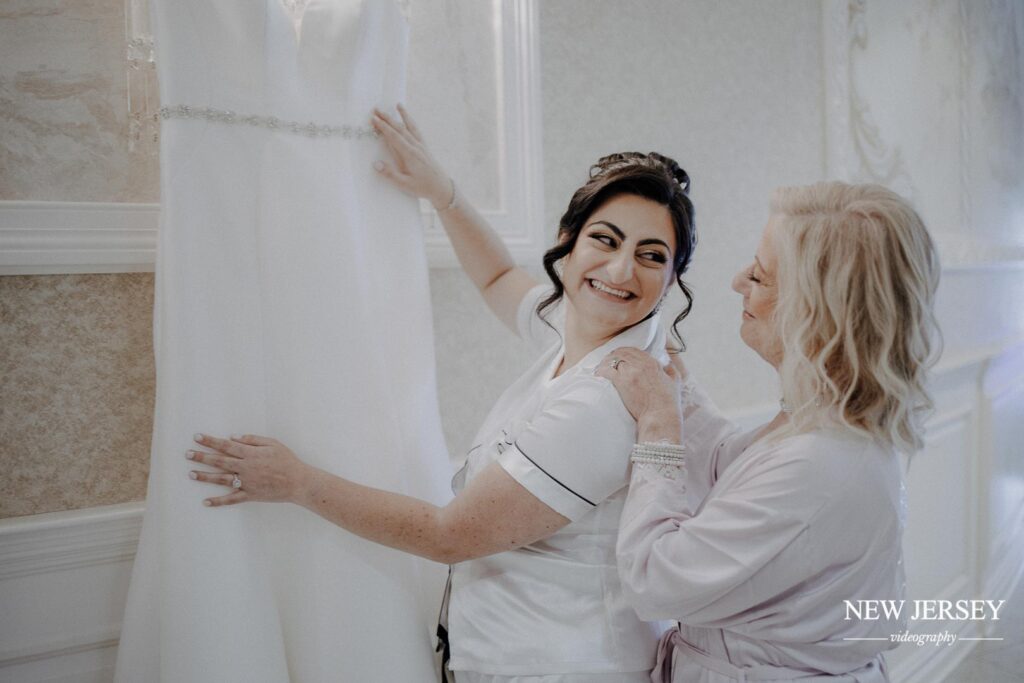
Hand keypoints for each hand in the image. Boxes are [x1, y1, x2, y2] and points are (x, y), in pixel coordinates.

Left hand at [186, 433, 313, 506]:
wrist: (298, 482)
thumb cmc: (287, 460)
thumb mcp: (273, 443)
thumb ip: (253, 439)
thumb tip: (234, 437)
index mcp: (250, 454)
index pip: (226, 445)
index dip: (211, 441)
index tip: (197, 437)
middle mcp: (245, 468)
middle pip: (220, 461)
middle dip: (202, 457)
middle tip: (187, 454)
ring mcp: (247, 483)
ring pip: (222, 479)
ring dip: (205, 477)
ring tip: (191, 474)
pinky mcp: (250, 495)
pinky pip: (231, 499)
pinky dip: (218, 501)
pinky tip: (205, 502)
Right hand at [371, 104, 452, 208]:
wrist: (442, 188)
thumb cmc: (423, 187)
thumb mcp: (404, 184)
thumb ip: (390, 174)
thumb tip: (376, 164)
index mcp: (410, 154)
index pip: (394, 137)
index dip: (383, 127)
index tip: (373, 118)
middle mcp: (416, 147)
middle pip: (400, 128)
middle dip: (388, 118)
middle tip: (376, 109)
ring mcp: (422, 146)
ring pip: (410, 127)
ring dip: (403, 116)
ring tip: (398, 105)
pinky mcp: (425, 148)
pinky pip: (417, 131)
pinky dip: (412, 123)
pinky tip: (409, 119)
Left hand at [596, 347, 683, 442]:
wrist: (659, 415)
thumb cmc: (668, 401)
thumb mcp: (675, 380)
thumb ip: (671, 368)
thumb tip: (667, 360)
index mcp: (652, 362)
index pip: (634, 350)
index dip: (624, 351)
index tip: (619, 354)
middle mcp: (641, 364)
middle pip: (622, 352)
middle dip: (613, 354)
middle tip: (607, 359)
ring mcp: (630, 372)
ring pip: (613, 360)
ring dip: (606, 362)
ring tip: (601, 366)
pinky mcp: (622, 382)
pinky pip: (607, 371)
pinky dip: (601, 371)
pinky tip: (598, 374)